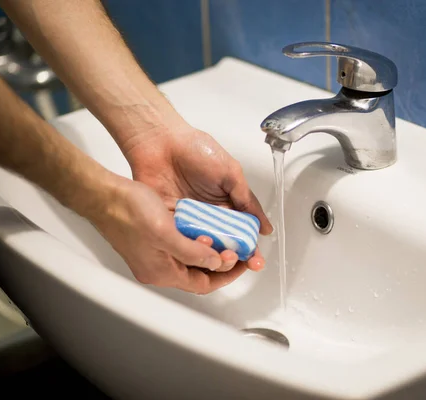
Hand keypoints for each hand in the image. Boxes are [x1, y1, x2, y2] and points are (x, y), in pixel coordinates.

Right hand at [90, 176, 258, 293]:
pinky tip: (206, 226)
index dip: (227, 275)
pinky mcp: (153, 239)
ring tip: (226, 237)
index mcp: (162, 272)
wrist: (104, 195)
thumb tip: (216, 263)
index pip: (203, 284)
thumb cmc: (128, 212)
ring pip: (191, 258)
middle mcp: (159, 267)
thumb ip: (193, 252)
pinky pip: (181, 244)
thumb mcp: (166, 233)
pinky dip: (196, 238)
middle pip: (199, 273)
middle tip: (237, 248)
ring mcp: (155, 254)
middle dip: (221, 262)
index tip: (242, 262)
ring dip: (209, 249)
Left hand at [122, 124, 272, 272]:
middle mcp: (209, 217)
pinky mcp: (169, 222)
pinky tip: (197, 250)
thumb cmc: (196, 150)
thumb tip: (264, 226)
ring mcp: (189, 221)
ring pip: (202, 248)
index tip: (256, 260)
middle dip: (233, 258)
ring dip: (212, 255)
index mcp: (227, 206)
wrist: (161, 141)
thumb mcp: (231, 173)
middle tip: (239, 263)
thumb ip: (247, 200)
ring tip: (220, 258)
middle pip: (223, 246)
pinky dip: (188, 247)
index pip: (242, 234)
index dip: (250, 248)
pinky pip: (180, 241)